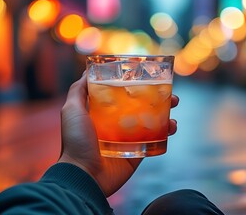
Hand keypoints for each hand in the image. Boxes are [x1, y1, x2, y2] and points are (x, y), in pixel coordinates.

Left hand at [58, 73, 178, 196]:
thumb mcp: (72, 110)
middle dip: (156, 98)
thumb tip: (87, 70)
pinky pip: (154, 141)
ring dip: (165, 113)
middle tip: (168, 92)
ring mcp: (128, 139)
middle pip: (140, 107)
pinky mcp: (137, 153)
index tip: (148, 77)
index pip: (122, 95)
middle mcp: (116, 124)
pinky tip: (171, 126)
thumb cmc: (76, 142)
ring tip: (173, 106)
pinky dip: (165, 132)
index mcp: (102, 113)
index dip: (135, 86)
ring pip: (151, 122)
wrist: (84, 175)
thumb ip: (78, 91)